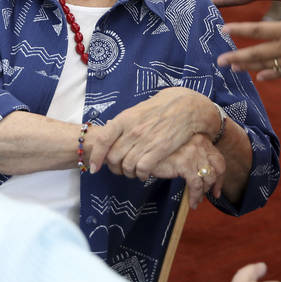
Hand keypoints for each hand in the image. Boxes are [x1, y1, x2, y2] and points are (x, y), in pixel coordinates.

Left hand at [88, 87, 217, 179]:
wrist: (186, 107)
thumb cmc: (162, 107)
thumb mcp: (137, 110)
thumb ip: (124, 123)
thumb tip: (110, 133)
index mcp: (124, 119)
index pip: (103, 141)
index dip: (96, 157)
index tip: (94, 167)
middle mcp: (132, 130)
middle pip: (113, 157)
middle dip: (114, 167)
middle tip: (119, 169)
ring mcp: (145, 140)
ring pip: (127, 166)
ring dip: (128, 173)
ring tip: (133, 171)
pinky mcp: (159, 149)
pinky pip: (142, 169)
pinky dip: (141, 174)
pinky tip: (144, 173)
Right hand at [150, 133, 225, 208]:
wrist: (144, 149)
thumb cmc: (161, 152)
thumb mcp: (182, 151)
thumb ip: (194, 158)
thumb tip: (203, 177)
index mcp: (201, 140)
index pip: (218, 159)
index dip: (220, 175)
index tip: (217, 187)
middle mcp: (200, 144)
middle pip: (218, 167)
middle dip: (216, 183)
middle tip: (212, 194)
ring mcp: (193, 153)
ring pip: (208, 177)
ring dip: (204, 192)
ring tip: (197, 199)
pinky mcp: (185, 163)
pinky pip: (196, 185)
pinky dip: (195, 197)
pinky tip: (192, 203)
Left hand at [219, 0, 280, 80]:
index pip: (258, 30)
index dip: (240, 30)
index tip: (223, 30)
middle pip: (257, 52)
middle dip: (236, 57)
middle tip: (219, 61)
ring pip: (266, 65)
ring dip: (248, 67)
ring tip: (233, 69)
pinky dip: (270, 75)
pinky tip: (259, 77)